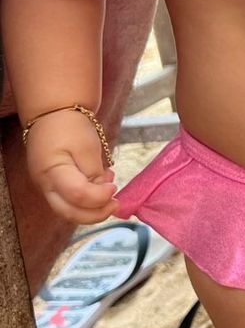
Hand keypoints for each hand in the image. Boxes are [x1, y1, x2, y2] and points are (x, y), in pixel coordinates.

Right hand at [24, 109, 118, 223]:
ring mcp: (45, 188)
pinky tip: (98, 185)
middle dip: (96, 214)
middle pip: (70, 214)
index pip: (78, 196)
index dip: (100, 197)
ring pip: (68, 212)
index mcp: (52, 172)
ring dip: (92, 208)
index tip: (114, 186)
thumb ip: (94, 173)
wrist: (51, 113)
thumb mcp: (88, 146)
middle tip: (116, 202)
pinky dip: (86, 201)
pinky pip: (68, 202)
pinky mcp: (51, 186)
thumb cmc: (70, 126)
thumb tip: (101, 194)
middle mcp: (44, 185)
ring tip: (108, 188)